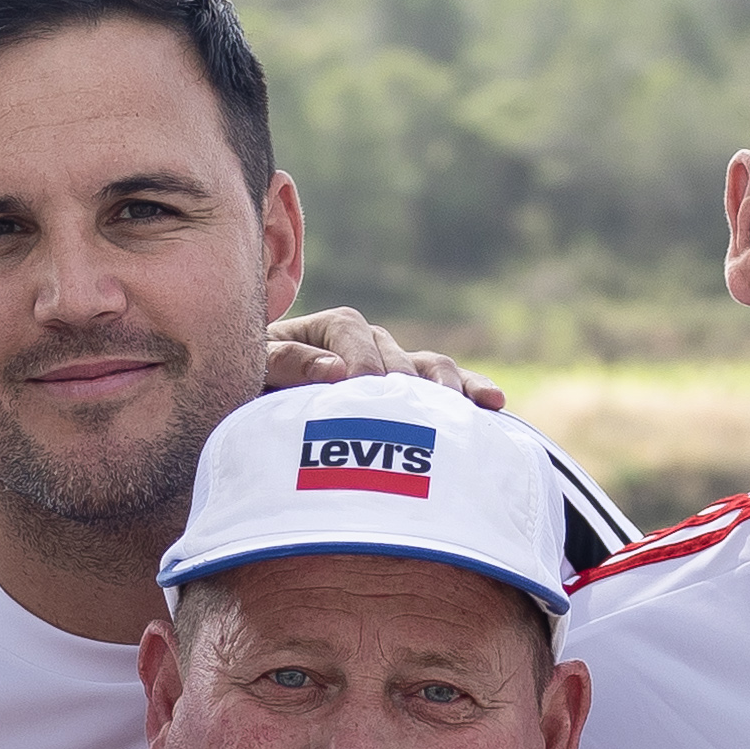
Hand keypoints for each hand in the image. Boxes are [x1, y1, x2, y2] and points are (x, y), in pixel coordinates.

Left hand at [262, 305, 508, 410]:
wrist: (265, 419)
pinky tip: (495, 403)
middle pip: (393, 353)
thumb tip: (336, 369)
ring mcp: (394, 369)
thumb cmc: (254, 391)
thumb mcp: (257, 372)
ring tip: (464, 403)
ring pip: (428, 367)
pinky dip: (470, 392)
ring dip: (448, 384)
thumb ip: (286, 364)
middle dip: (401, 381)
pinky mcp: (412, 396)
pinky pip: (446, 388)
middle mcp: (367, 343)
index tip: (358, 388)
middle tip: (408, 408)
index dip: (357, 359)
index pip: (350, 332)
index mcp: (329, 329)